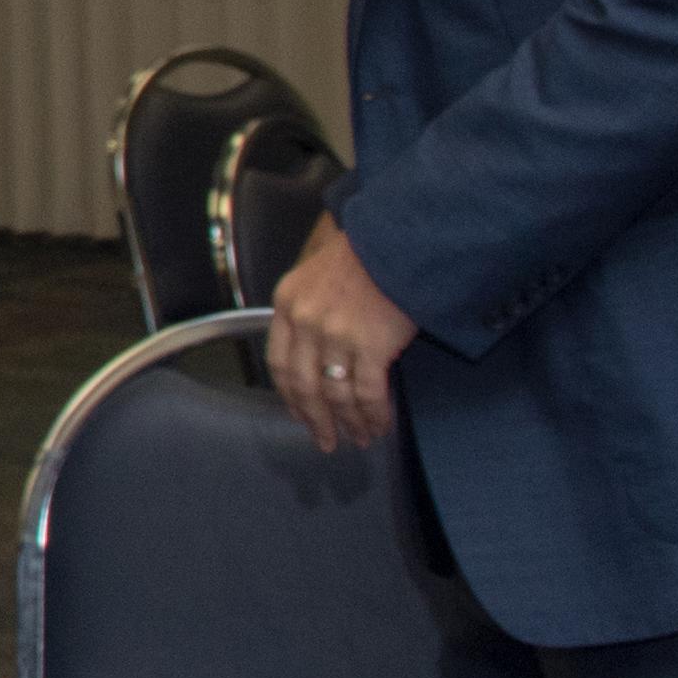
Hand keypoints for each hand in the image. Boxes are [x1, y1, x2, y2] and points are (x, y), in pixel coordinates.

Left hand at [265, 217, 417, 453]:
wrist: (398, 236)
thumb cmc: (366, 254)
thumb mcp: (318, 275)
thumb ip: (307, 310)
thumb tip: (314, 353)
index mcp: (287, 303)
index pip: (279, 362)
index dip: (290, 396)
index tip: (299, 416)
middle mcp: (305, 321)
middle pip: (303, 386)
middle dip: (316, 420)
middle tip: (327, 441)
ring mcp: (335, 334)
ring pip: (336, 395)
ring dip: (348, 423)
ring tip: (359, 438)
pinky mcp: (370, 344)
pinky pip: (367, 393)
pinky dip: (373, 415)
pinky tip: (379, 425)